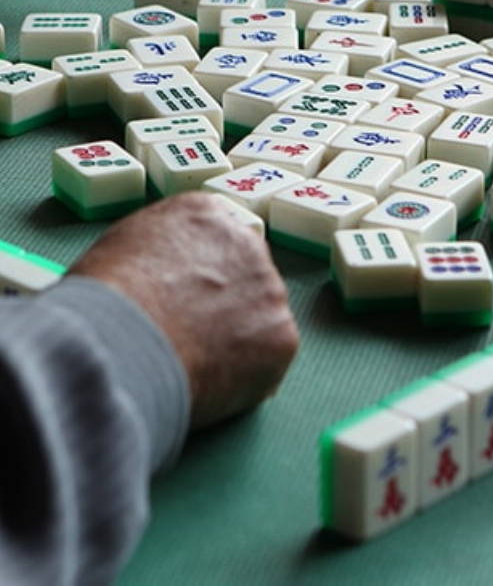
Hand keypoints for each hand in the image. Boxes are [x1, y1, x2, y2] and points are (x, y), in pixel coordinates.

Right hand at [70, 192, 298, 428]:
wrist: (121, 343)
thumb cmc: (105, 300)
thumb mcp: (121, 248)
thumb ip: (158, 251)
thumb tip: (162, 276)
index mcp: (204, 214)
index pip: (216, 239)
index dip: (200, 274)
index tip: (186, 297)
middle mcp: (246, 242)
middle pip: (244, 275)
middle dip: (224, 304)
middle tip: (192, 335)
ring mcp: (269, 289)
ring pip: (259, 319)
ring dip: (236, 340)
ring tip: (192, 364)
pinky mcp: (282, 336)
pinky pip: (268, 360)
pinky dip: (246, 377)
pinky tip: (209, 384)